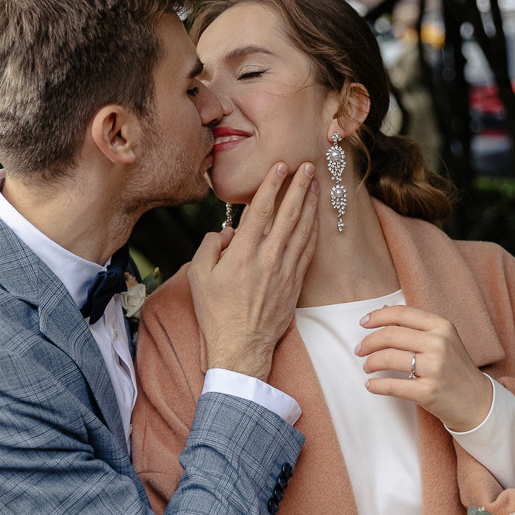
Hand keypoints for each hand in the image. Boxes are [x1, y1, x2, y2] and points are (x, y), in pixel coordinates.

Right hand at [189, 162, 318, 379]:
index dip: (271, 185)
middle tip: (307, 165)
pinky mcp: (295, 284)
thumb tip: (226, 231)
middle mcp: (268, 258)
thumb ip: (210, 246)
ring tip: (316, 184)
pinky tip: (316, 219)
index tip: (280, 165)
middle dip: (299, 187)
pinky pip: (307, 251)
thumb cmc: (216, 314)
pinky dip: (313, 231)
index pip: (261, 210)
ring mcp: (285, 271)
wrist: (241, 348)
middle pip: (288, 215)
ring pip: (302, 230)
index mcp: (243, 254)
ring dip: (310, 205)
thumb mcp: (199, 277)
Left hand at [355, 304, 491, 431]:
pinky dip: (376, 385)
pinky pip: (393, 386)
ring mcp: (435, 368)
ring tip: (367, 367)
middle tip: (360, 350)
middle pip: (390, 335)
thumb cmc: (456, 369)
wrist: (478, 402)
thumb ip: (417, 325)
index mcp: (442, 327)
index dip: (377, 317)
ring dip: (370, 362)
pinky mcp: (429, 392)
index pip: (401, 314)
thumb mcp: (444, 339)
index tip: (363, 323)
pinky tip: (371, 385)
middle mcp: (439, 344)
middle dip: (368, 342)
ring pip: (389, 358)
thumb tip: (383, 310)